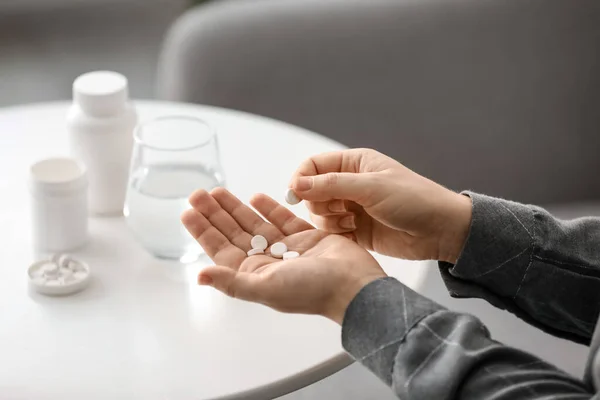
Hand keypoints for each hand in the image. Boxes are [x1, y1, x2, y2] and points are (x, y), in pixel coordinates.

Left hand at [181, 188, 385, 323]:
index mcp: (254, 274)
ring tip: (218, 191)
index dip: (204, 231)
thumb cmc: (311, 290)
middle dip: (215, 213)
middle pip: (234, 232)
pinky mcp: (306, 237)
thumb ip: (232, 281)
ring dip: (236, 207)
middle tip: (197, 193)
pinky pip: (282, 219)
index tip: (187, 212)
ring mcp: (287, 248)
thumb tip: (200, 277)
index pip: (221, 249)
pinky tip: (255, 196)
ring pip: (255, 223)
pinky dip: (268, 207)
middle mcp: (267, 261)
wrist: (354, 284)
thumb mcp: (265, 288)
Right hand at [289, 148, 471, 262]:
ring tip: (353, 222)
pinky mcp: (356, 230)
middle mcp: (350, 184)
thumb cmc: (413, 200)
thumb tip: (296, 183)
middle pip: (312, 192)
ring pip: (319, 214)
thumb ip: (331, 185)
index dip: (301, 179)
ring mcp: (352, 207)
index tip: (294, 194)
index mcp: (354, 164)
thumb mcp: (371, 187)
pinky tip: (355, 233)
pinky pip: (332, 232)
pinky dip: (337, 234)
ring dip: (330, 221)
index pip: (314, 166)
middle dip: (318, 203)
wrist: (441, 230)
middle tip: (339, 209)